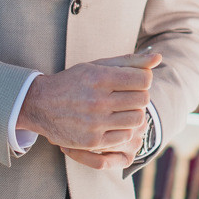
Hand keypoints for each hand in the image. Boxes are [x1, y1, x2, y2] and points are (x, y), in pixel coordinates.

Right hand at [18, 51, 160, 162]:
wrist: (41, 105)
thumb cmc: (74, 82)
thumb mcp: (97, 66)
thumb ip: (129, 61)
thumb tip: (158, 58)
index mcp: (100, 77)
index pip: (143, 80)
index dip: (144, 81)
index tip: (134, 82)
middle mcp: (98, 100)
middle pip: (142, 100)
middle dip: (139, 97)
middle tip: (128, 97)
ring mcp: (95, 122)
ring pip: (137, 120)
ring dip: (134, 114)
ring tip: (122, 110)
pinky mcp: (92, 140)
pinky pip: (125, 136)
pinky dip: (124, 130)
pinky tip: (114, 123)